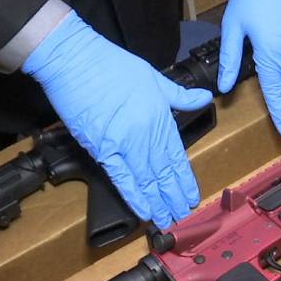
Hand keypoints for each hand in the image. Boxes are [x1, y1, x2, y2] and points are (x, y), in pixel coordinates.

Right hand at [23, 12, 212, 228]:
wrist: (75, 60)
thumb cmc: (111, 65)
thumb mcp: (154, 77)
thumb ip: (180, 95)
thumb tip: (204, 97)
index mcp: (160, 117)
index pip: (177, 156)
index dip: (185, 179)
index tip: (192, 196)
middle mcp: (146, 134)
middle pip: (163, 172)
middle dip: (173, 196)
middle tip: (182, 216)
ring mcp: (124, 143)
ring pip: (146, 180)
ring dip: (157, 202)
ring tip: (166, 220)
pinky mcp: (101, 148)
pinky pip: (121, 178)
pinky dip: (133, 196)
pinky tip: (144, 211)